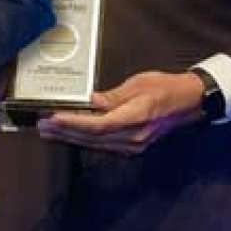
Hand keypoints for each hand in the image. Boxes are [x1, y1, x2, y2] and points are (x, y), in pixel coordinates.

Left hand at [38, 70, 204, 154]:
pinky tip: (70, 136)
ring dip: (71, 138)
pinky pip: (104, 145)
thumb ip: (114, 95)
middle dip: (65, 132)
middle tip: (41, 126)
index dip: (73, 124)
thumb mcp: (139, 84)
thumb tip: (92, 101)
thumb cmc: (165, 88)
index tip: (53, 118)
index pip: (98, 125)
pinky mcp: (133, 146)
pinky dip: (85, 140)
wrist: (189, 102)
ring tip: (49, 132)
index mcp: (135, 118)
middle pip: (93, 138)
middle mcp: (133, 137)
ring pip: (96, 144)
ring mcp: (134, 144)